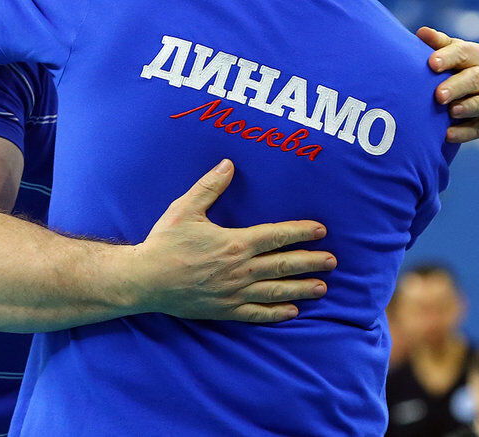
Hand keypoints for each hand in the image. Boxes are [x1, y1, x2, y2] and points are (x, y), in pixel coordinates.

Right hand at [130, 159, 334, 322]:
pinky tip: (292, 312)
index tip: (321, 230)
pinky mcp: (224, 310)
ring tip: (322, 287)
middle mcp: (240, 269)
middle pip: (284, 265)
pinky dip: (276, 313)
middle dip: (311, 261)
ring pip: (276, 291)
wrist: (145, 279)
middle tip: (332, 261)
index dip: (301, 232)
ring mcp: (234, 293)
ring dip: (301, 288)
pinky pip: (256, 313)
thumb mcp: (185, 208)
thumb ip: (210, 186)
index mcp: (235, 243)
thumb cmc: (164, 242)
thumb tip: (229, 163)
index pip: (277, 235)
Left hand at [416, 26, 478, 143]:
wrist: (455, 91)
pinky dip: (465, 132)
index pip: (463, 52)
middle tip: (438, 95)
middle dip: (458, 86)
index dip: (448, 57)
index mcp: (474, 54)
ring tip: (452, 111)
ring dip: (472, 107)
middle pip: (476, 78)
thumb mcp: (440, 53)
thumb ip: (434, 43)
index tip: (431, 64)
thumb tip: (422, 33)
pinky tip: (447, 135)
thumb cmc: (444, 67)